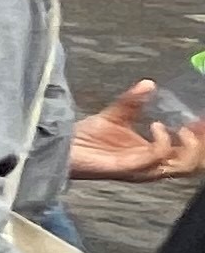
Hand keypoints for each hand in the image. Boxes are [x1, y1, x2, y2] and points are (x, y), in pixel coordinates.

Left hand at [68, 81, 204, 181]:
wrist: (62, 145)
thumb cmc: (87, 137)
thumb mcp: (116, 115)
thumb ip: (133, 102)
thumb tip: (149, 84)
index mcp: (152, 155)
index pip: (187, 153)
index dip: (199, 137)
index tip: (202, 119)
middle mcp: (151, 166)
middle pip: (192, 164)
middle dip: (201, 144)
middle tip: (200, 124)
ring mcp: (141, 169)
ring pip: (182, 166)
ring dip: (190, 146)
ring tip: (185, 127)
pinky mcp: (128, 168)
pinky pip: (156, 158)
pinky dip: (163, 141)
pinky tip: (156, 125)